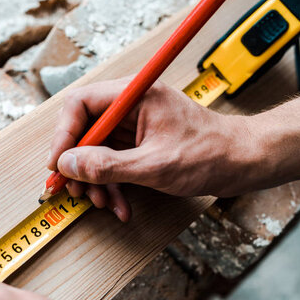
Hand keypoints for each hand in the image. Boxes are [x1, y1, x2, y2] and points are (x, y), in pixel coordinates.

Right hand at [48, 78, 260, 220]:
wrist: (242, 163)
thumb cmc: (210, 155)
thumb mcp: (154, 165)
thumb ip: (107, 166)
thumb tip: (68, 165)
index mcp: (135, 95)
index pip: (81, 104)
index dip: (63, 135)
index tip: (58, 166)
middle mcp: (131, 105)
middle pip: (85, 130)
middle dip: (79, 165)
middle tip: (76, 191)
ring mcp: (135, 125)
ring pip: (97, 151)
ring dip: (96, 181)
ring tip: (103, 203)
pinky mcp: (140, 143)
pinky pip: (114, 163)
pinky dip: (113, 185)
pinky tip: (120, 205)